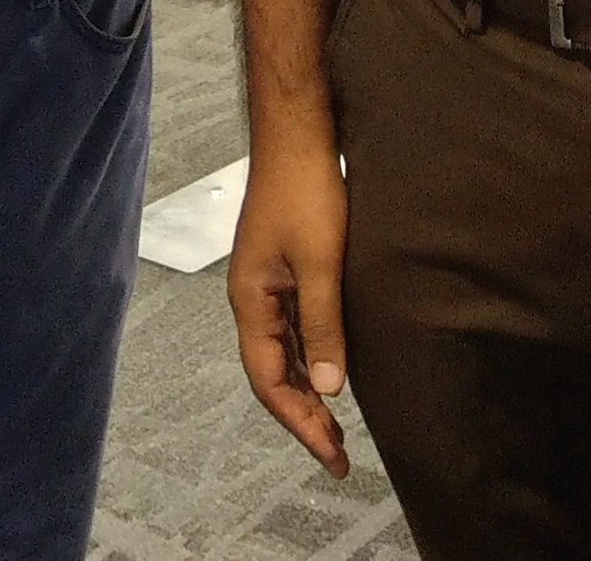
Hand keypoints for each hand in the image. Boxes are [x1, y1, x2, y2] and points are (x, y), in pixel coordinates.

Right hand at [227, 139, 351, 477]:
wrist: (298, 135)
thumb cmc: (306, 191)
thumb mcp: (320, 264)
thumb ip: (323, 326)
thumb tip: (329, 390)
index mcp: (250, 302)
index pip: (268, 381)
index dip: (298, 423)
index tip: (330, 455)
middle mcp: (252, 299)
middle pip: (272, 373)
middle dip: (304, 416)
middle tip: (339, 455)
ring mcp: (267, 284)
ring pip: (284, 353)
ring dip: (308, 390)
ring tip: (339, 425)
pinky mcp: (285, 269)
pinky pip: (295, 328)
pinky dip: (313, 356)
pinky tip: (335, 368)